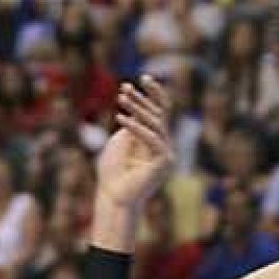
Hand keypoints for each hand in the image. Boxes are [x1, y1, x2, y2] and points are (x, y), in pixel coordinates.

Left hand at [95, 77, 174, 212]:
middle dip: (141, 99)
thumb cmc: (112, 173)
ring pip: (156, 124)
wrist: (114, 197)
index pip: (157, 111)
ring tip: (121, 98)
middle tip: (126, 87)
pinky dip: (137, 128)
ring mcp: (165, 153)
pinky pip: (152, 139)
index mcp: (152, 139)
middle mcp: (162, 144)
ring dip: (138, 109)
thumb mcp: (119, 142)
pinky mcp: (164, 162)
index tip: (134, 81)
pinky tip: (121, 119)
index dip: (149, 94)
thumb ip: (131, 125)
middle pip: (158, 114)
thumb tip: (136, 109)